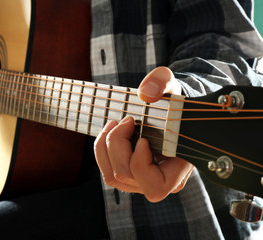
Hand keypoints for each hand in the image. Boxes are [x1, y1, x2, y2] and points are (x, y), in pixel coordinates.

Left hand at [94, 67, 193, 201]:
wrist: (171, 110)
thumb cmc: (173, 102)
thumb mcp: (171, 85)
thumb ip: (162, 82)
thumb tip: (145, 93)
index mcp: (179, 168)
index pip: (155, 185)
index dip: (140, 163)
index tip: (143, 137)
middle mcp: (161, 181)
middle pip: (125, 176)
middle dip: (116, 145)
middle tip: (125, 121)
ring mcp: (144, 181)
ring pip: (113, 177)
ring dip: (105, 148)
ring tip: (114, 124)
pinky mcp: (131, 175)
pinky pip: (108, 172)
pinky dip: (102, 150)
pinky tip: (110, 131)